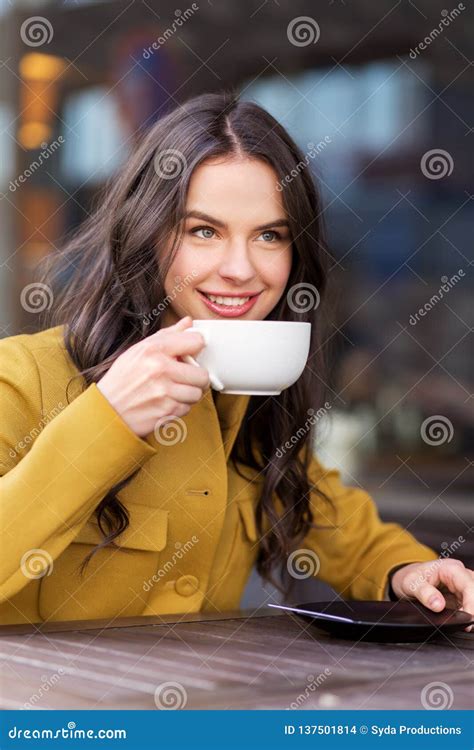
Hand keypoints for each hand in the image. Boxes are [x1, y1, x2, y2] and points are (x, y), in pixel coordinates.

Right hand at [96, 316, 209, 437]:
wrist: (106, 410)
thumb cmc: (123, 378)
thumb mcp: (139, 350)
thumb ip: (167, 335)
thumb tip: (189, 322)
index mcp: (154, 349)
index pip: (196, 341)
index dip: (195, 349)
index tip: (189, 354)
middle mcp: (160, 369)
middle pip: (202, 374)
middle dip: (196, 378)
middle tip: (184, 378)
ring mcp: (164, 392)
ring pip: (197, 394)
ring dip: (188, 394)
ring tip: (173, 391)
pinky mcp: (166, 412)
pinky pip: (187, 409)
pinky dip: (179, 407)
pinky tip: (165, 403)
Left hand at [390, 558, 473, 631]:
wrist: (410, 581)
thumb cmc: (412, 577)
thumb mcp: (411, 583)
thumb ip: (423, 592)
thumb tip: (438, 605)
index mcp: (451, 568)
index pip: (469, 585)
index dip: (472, 603)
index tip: (468, 618)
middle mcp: (461, 576)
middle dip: (473, 609)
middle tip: (467, 625)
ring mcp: (463, 587)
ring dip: (472, 612)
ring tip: (466, 625)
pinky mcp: (463, 597)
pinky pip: (471, 605)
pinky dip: (469, 615)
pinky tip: (464, 623)